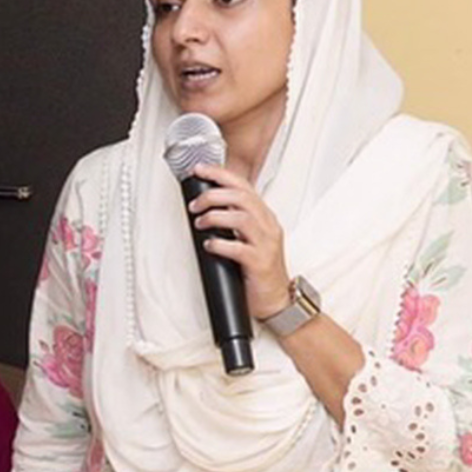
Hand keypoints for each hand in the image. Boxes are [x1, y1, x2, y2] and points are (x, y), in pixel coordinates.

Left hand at [187, 163, 290, 320]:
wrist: (277, 301)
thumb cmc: (259, 270)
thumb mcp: (249, 238)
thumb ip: (234, 221)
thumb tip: (205, 207)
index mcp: (264, 216)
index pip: (243, 185)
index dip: (220, 174)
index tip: (199, 170)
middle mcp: (268, 226)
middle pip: (241, 197)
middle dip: (213, 195)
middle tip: (195, 204)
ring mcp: (266, 244)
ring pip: (242, 217)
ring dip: (215, 216)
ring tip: (200, 222)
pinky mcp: (260, 263)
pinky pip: (239, 248)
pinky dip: (220, 243)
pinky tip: (209, 245)